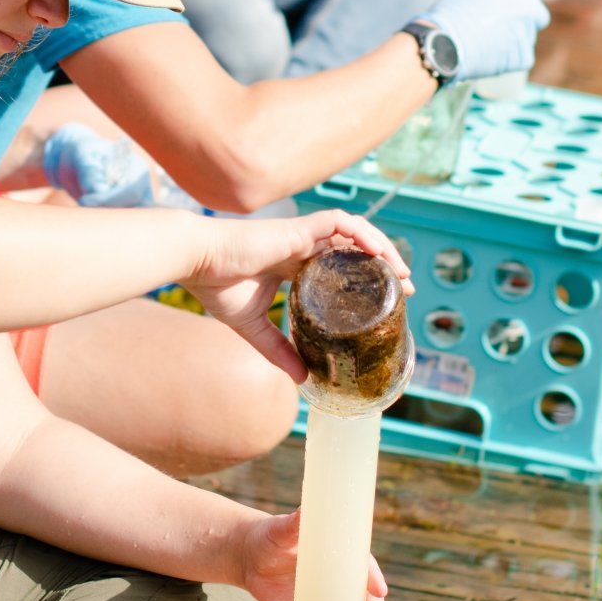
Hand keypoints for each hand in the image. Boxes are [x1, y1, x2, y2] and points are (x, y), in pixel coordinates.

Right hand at [178, 211, 411, 380]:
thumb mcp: (253, 327)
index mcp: (292, 265)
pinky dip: (361, 232)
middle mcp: (301, 248)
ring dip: (381, 248)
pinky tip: (377, 250)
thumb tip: (302, 379)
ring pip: (353, 233)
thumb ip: (278, 350)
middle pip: (353, 251)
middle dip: (382, 266)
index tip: (385, 301)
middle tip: (405, 289)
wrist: (196, 261)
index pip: (337, 268)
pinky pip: (339, 221)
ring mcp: (301, 235)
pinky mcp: (298, 228)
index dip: (362, 282)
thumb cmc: (216, 286)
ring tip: (400, 271)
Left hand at [238, 512, 389, 600]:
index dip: (372, 578)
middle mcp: (340, 577)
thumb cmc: (269, 537)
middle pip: (363, 598)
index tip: (379, 591)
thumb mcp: (282, 529)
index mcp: (339, 552)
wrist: (250, 558)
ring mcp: (330, 600)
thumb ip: (295, 522)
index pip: (362, 566)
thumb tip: (305, 509)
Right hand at [413, 0, 550, 83]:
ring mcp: (528, 32)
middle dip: (527, 24)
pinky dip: (509, 61)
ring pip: (525, 40)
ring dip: (512, 43)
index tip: (515, 10)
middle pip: (538, 17)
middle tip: (507, 32)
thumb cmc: (450, 16)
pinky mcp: (524, 57)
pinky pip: (522, 59)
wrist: (445, 41)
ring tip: (485, 45)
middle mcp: (527, 6)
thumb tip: (499, 4)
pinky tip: (489, 58)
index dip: (522, 2)